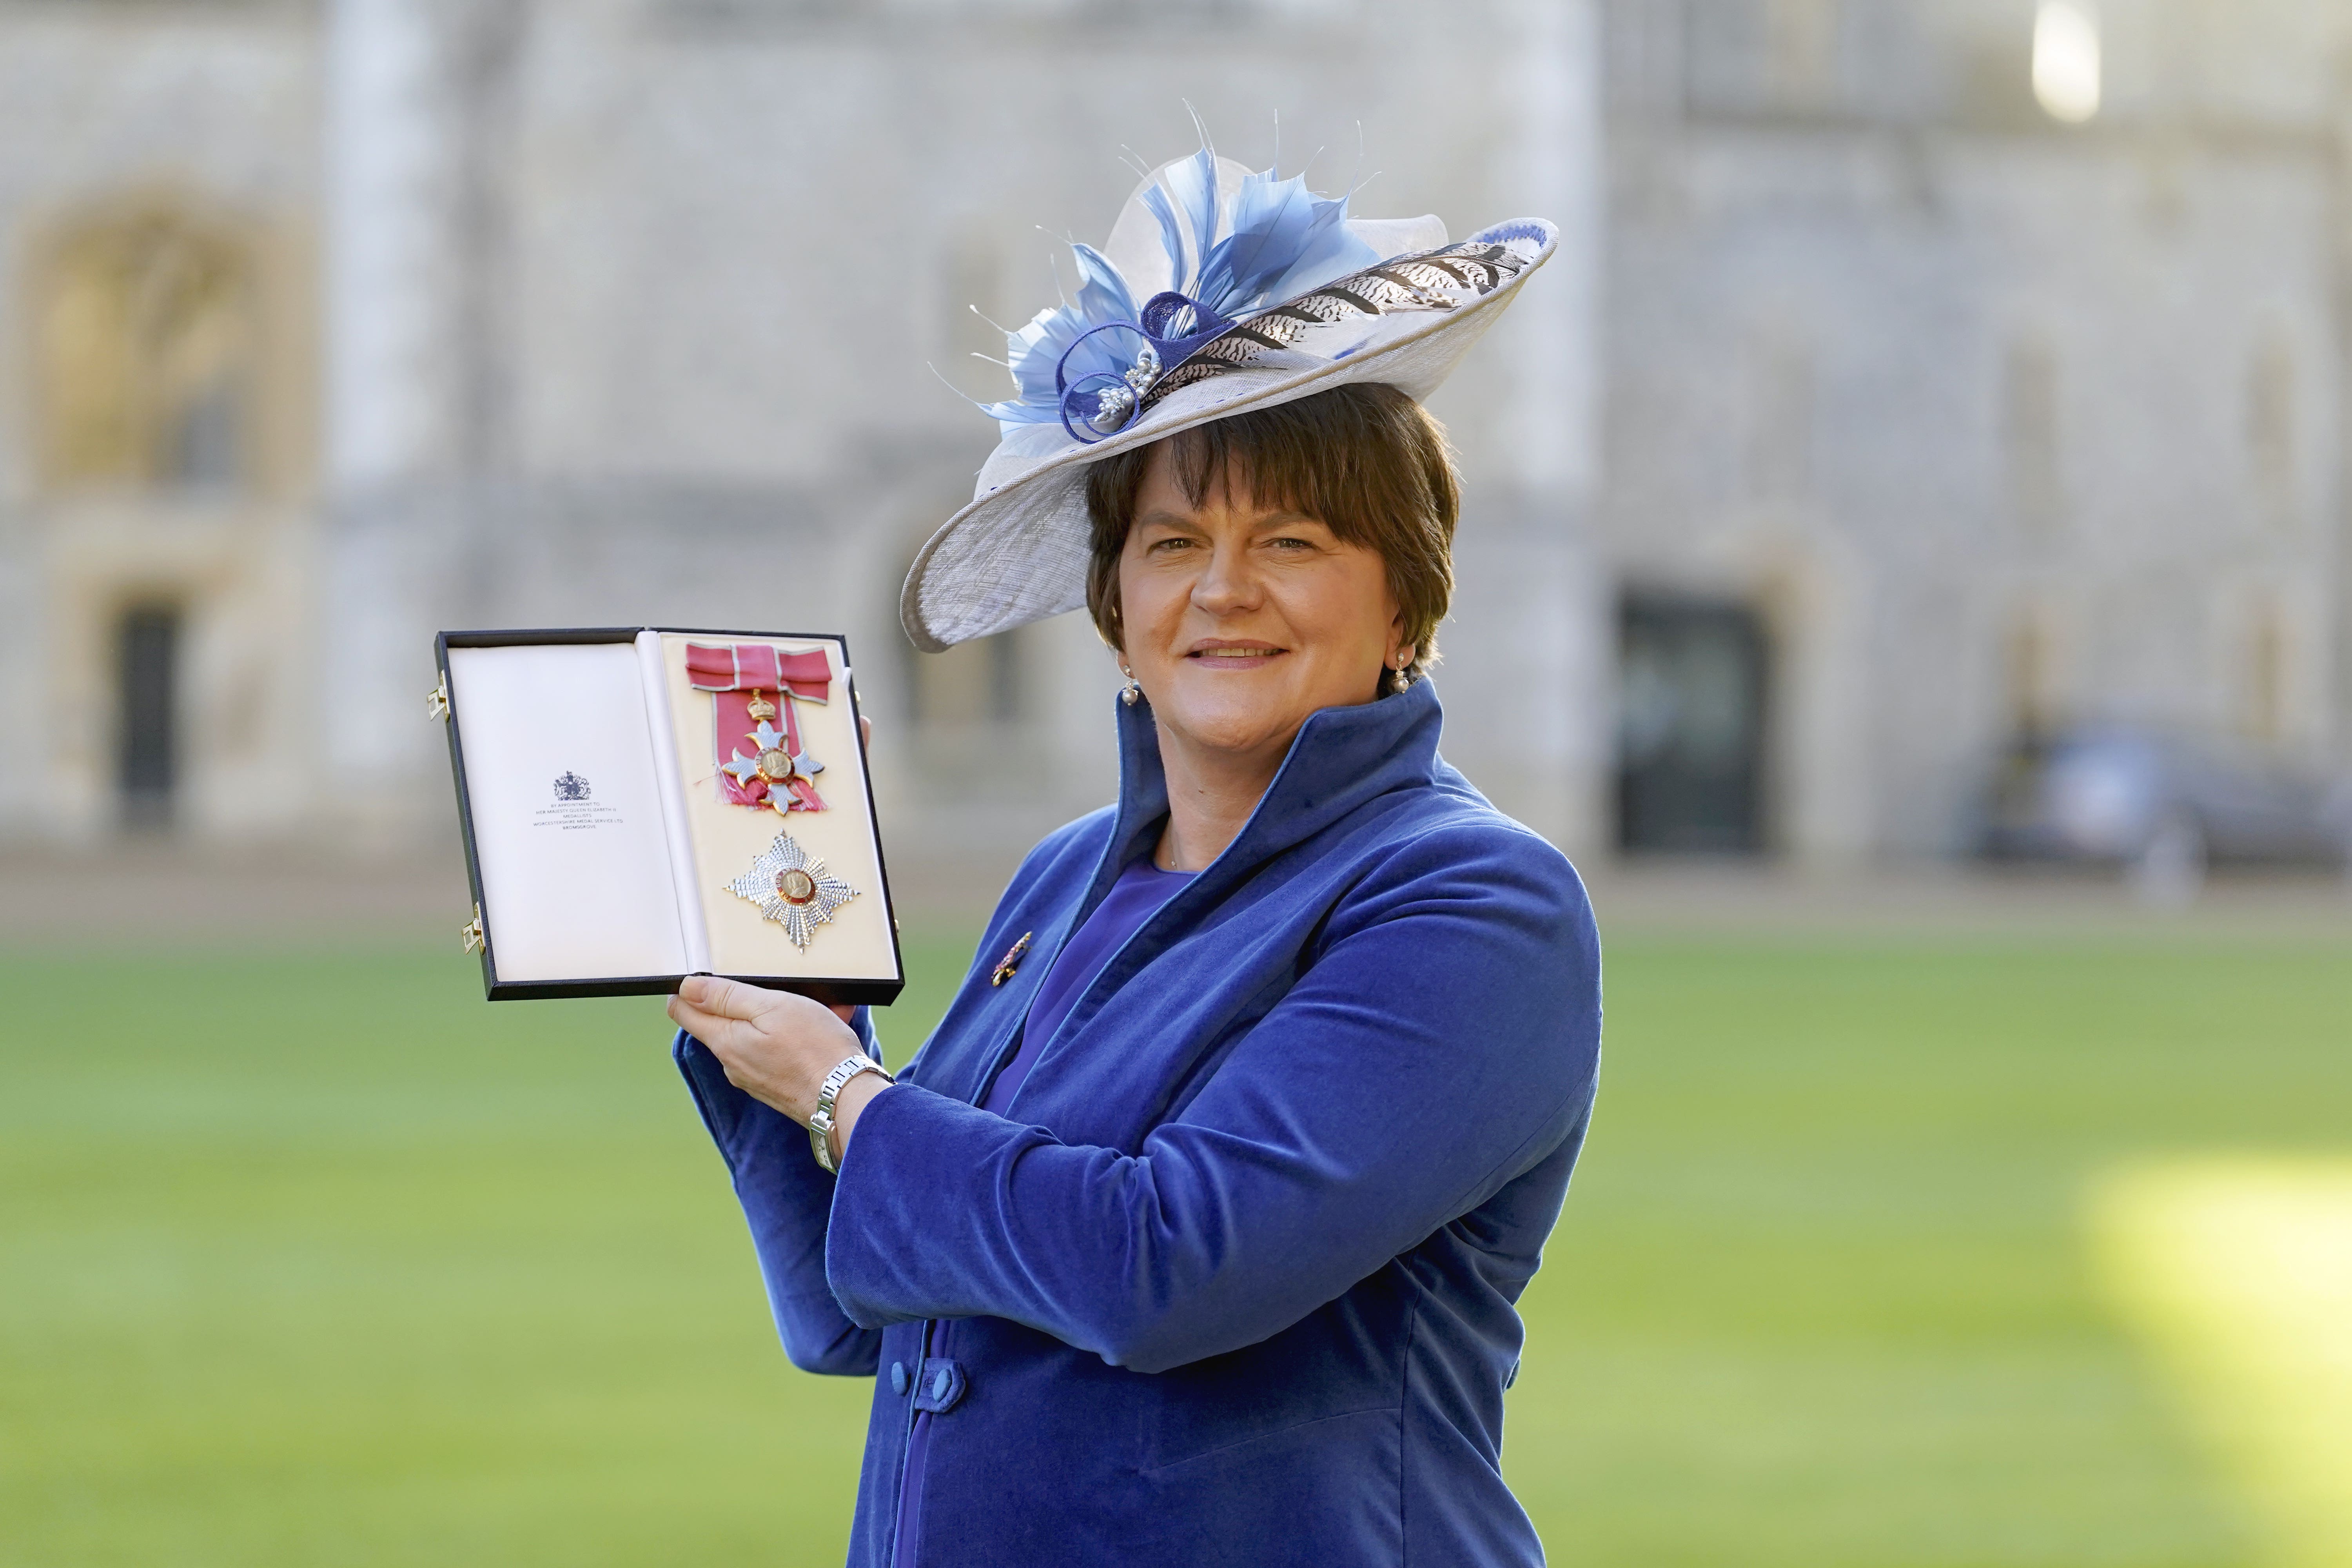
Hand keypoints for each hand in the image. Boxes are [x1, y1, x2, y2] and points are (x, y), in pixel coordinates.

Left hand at [668, 977, 887, 1154]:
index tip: (714, 976)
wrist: (847, 1100)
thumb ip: (726, 997)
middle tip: (783, 989)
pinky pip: (775, 1052)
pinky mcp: (774, 1086)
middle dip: (747, 1000)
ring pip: (754, 1036)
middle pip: (722, 1021)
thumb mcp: (772, 1007)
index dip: (691, 988)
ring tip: (817, 1009)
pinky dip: (793, 1038)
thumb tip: (686, 989)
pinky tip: (824, 1027)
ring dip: (778, 1018)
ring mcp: (752, 1077)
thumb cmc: (815, 1048)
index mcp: (725, 1041)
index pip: (683, 1011)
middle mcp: (731, 1063)